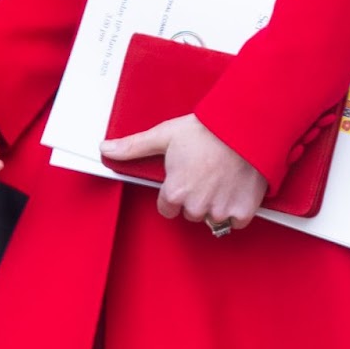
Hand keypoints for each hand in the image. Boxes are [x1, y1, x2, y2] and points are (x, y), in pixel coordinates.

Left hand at [102, 112, 265, 231]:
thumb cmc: (205, 130)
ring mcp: (221, 212)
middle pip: (190, 212)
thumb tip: (105, 149)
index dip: (173, 192)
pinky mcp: (243, 212)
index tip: (183, 177)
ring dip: (215, 203)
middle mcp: (196, 207)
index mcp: (175, 192)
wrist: (244, 128)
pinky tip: (234, 186)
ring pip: (212, 218)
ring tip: (220, 176)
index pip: (167, 208)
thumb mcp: (165, 135)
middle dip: (195, 197)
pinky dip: (236, 208)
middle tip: (203, 172)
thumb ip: (133, 147)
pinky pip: (236, 220)